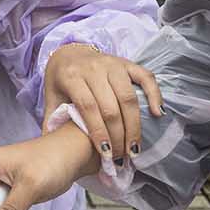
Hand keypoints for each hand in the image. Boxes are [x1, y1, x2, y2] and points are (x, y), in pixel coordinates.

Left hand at [43, 43, 161, 160]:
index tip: (106, 155)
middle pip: (111, 106)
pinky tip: (158, 114)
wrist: (68, 52)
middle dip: (118, 136)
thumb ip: (53, 123)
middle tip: (120, 157)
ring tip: (134, 149)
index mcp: (72, 76)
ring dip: (134, 126)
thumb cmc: (61, 82)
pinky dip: (154, 94)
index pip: (88, 107)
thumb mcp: (51, 99)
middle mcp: (94, 68)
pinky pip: (146, 76)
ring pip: (129, 97)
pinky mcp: (127, 62)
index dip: (99, 133)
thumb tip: (53, 153)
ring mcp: (112, 63)